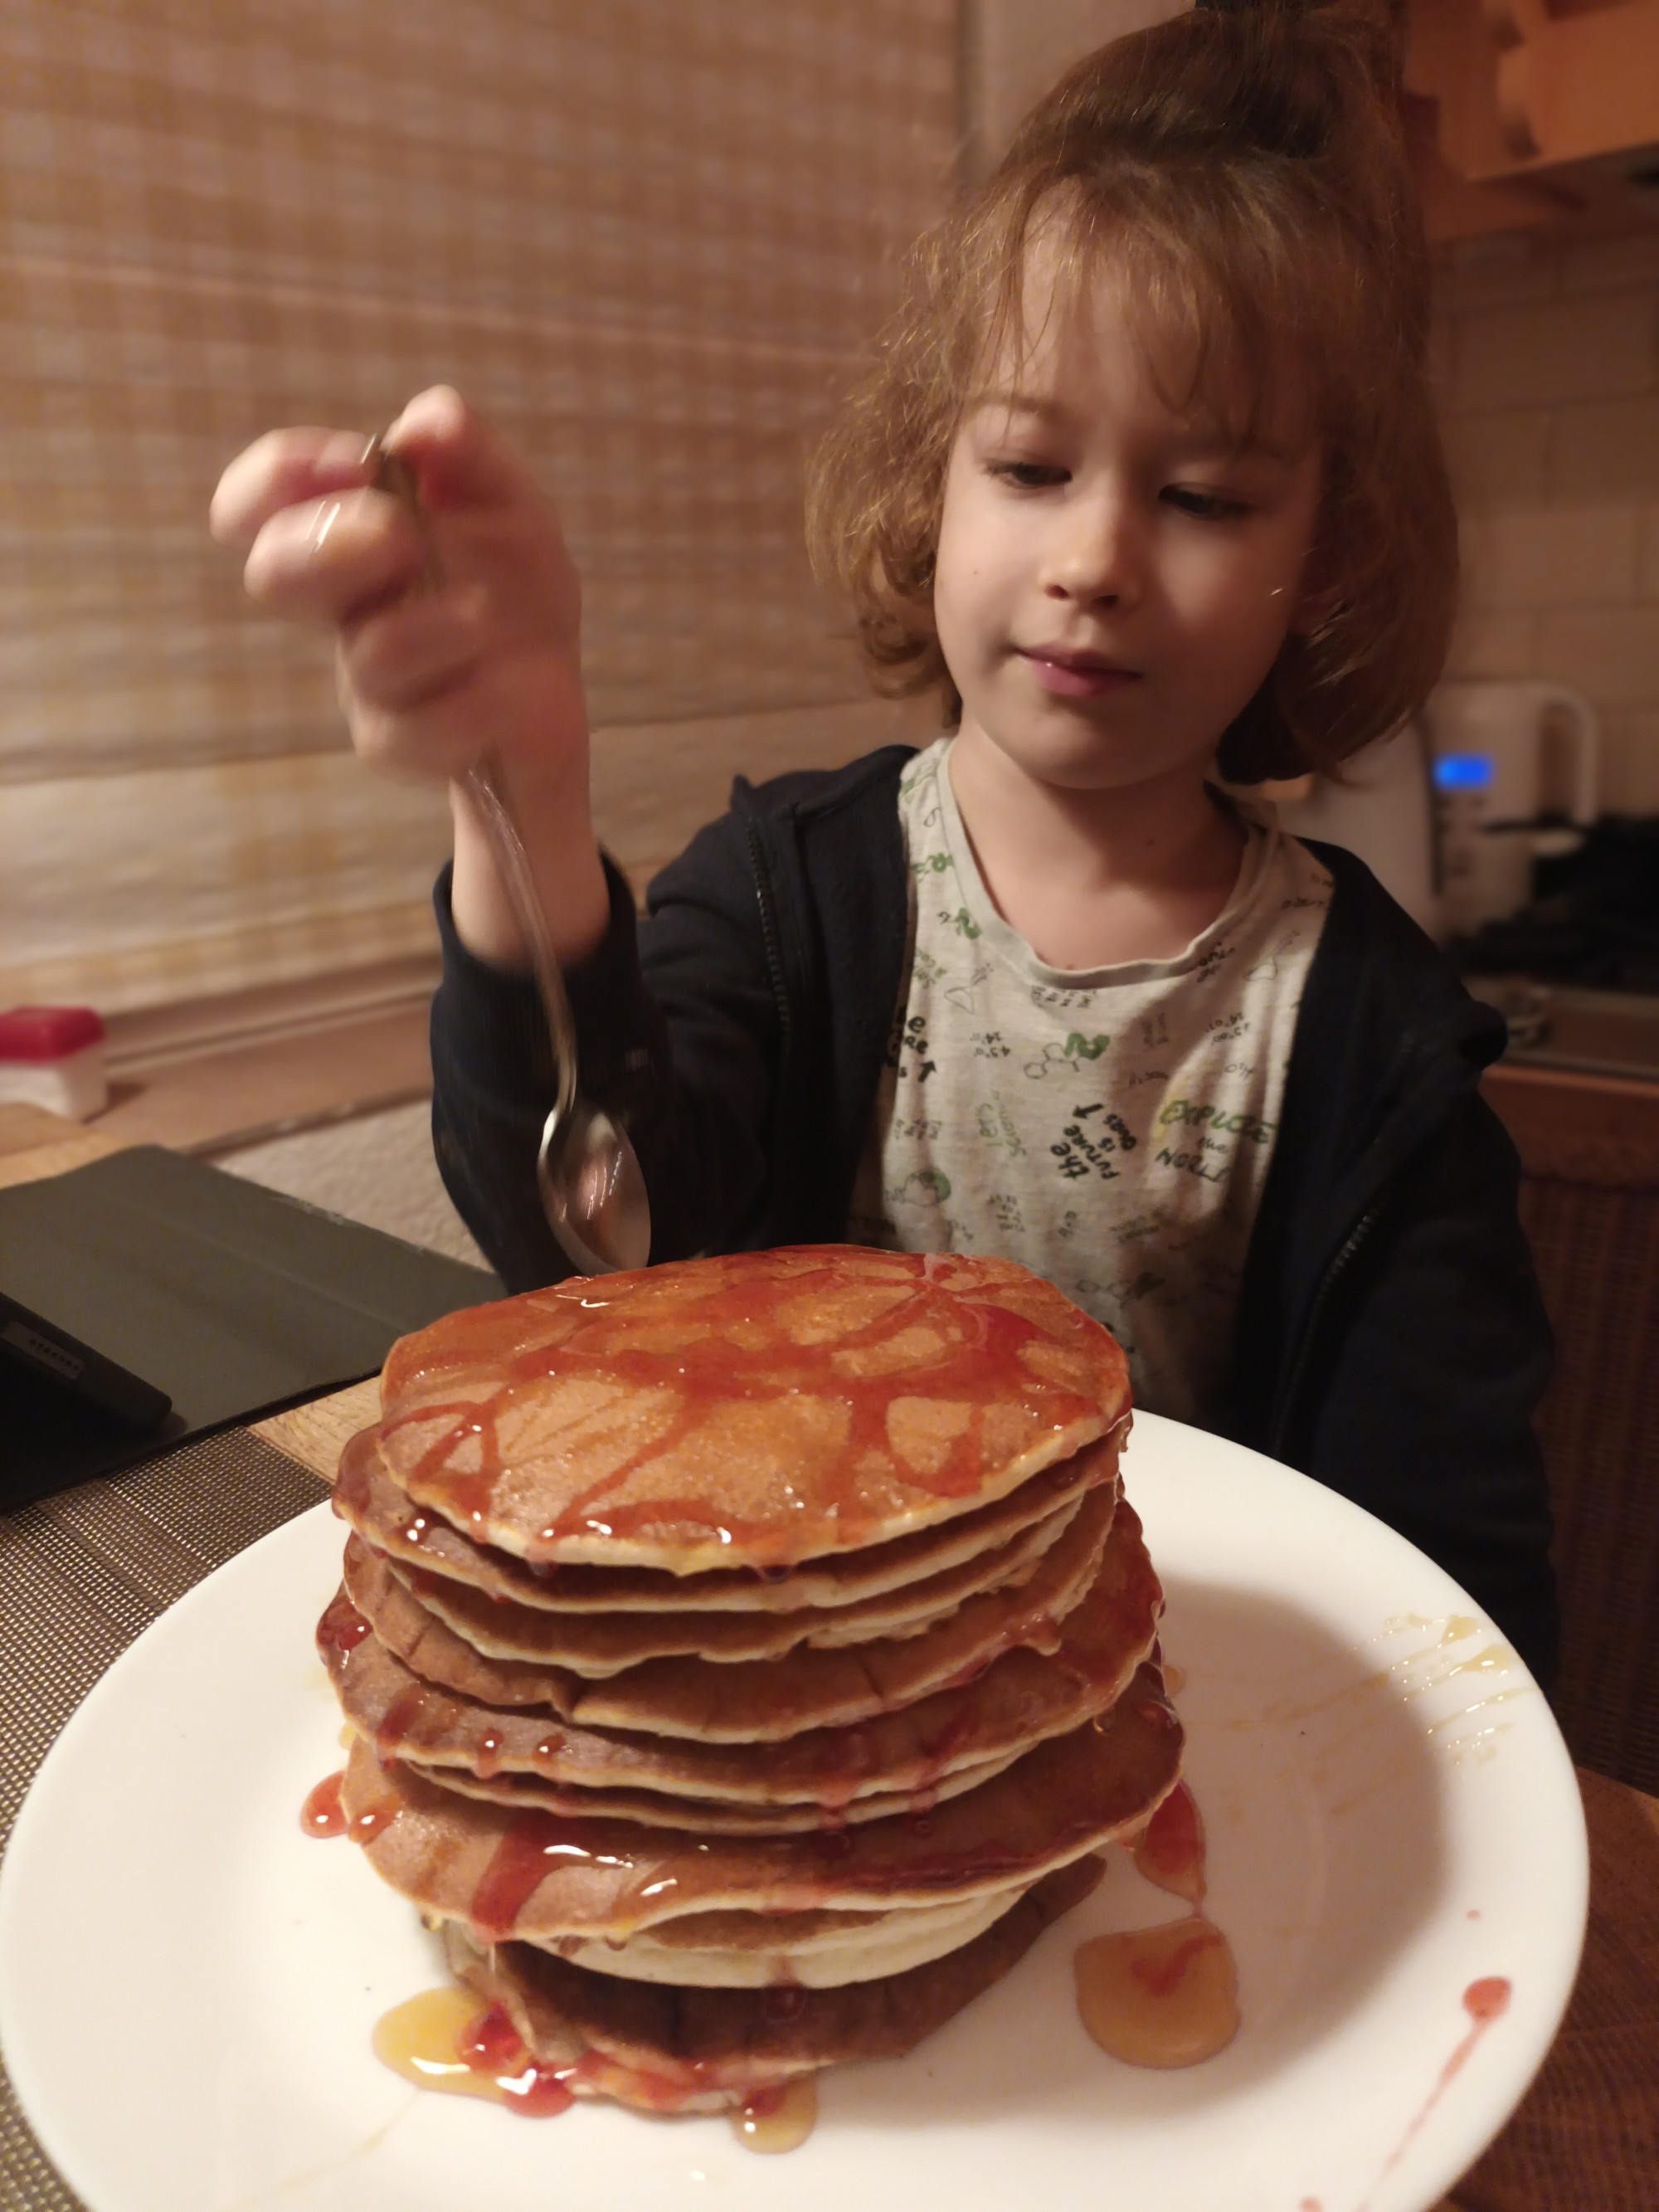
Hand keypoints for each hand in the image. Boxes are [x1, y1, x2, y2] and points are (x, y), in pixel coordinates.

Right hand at [210, 386, 608, 964]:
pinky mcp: (402, 744)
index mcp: (350, 536)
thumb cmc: (514, 592)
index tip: (351, 462)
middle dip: (331, 544)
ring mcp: (366, 682)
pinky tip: (509, 690)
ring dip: (433, 627)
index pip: (264, 502)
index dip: (278, 476)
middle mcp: (345, 608)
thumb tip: (426, 420)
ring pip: (370, 656)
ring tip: (485, 619)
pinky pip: (421, 729)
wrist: (553, 697)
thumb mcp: (509, 505)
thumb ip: (469, 455)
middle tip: (399, 535)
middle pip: (277, 574)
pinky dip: (477, 702)